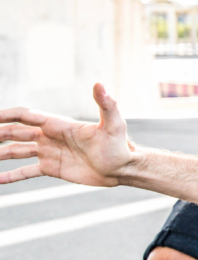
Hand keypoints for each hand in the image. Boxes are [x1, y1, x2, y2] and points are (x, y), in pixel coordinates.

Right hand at [0, 84, 134, 186]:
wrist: (124, 169)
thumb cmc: (120, 145)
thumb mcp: (114, 124)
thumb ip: (106, 104)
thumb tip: (100, 83)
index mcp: (58, 124)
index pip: (26, 115)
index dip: (6, 114)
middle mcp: (50, 137)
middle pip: (15, 132)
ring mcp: (50, 152)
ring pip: (16, 151)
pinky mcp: (53, 168)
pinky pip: (26, 172)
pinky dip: (10, 175)